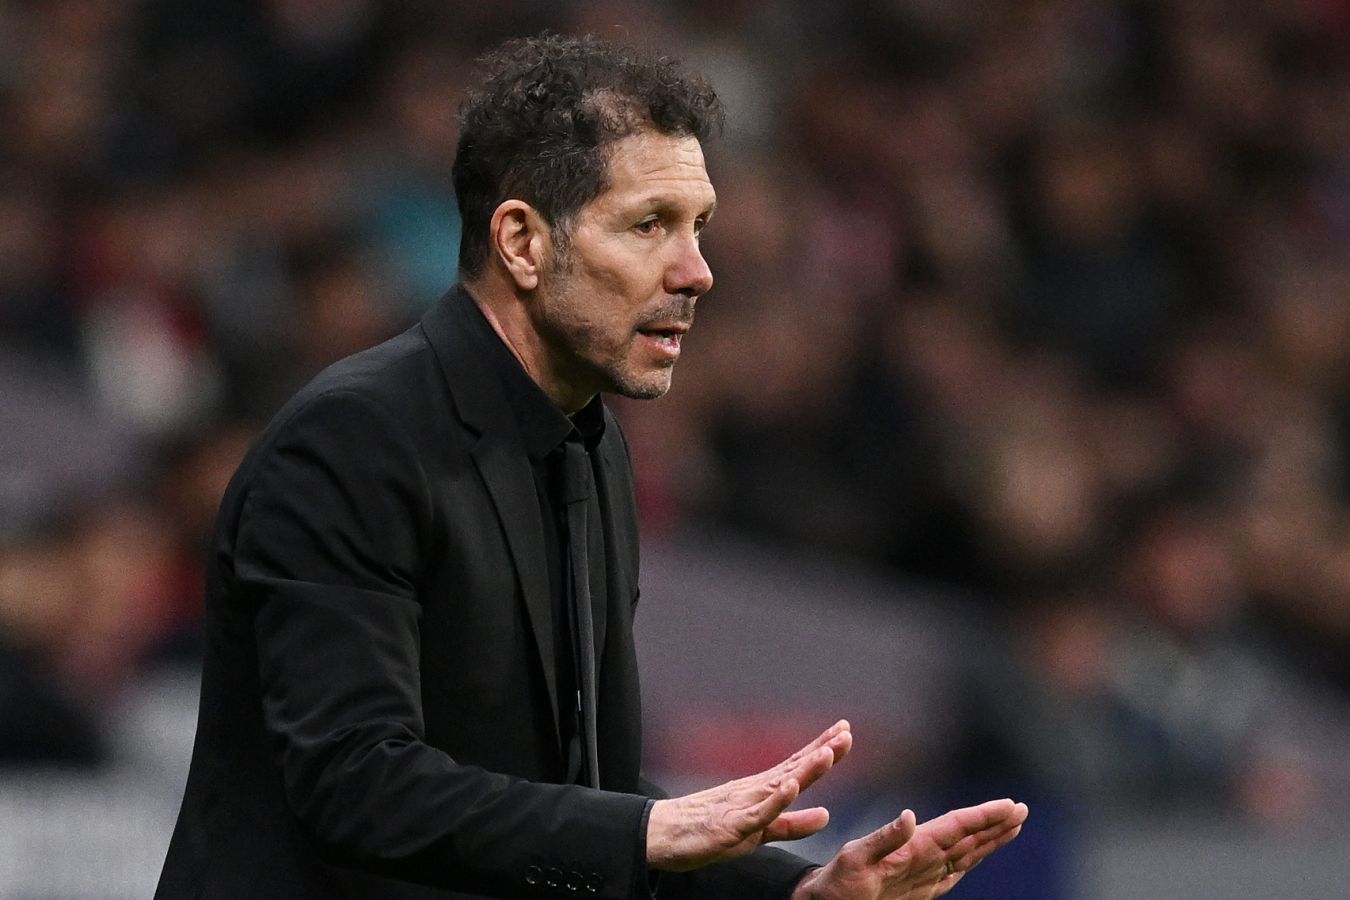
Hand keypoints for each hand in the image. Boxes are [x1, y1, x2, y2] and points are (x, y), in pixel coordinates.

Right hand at [646, 720, 852, 871]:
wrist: (663, 833)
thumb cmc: (710, 830)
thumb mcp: (761, 832)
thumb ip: (793, 824)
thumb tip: (827, 815)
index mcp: (762, 791)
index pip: (798, 767)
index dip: (823, 750)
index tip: (845, 732)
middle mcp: (756, 791)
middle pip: (794, 768)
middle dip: (822, 750)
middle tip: (846, 732)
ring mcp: (744, 806)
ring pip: (780, 785)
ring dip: (804, 769)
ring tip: (828, 753)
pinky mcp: (732, 826)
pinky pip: (758, 813)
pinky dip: (775, 800)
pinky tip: (791, 787)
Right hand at [791, 799, 1028, 899]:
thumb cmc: (838, 885)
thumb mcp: (854, 858)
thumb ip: (885, 838)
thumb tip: (910, 816)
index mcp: (913, 854)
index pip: (956, 829)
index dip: (984, 816)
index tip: (1010, 805)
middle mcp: (925, 867)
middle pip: (969, 843)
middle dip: (996, 826)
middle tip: (1021, 810)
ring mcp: (925, 880)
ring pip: (966, 857)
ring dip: (989, 840)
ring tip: (1011, 825)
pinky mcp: (920, 889)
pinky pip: (954, 870)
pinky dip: (971, 857)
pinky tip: (979, 852)